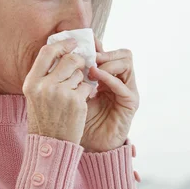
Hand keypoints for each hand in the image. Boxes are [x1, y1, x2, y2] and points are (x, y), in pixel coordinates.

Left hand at [79, 36, 139, 152]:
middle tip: (88, 56)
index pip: (108, 52)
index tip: (81, 44)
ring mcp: (127, 90)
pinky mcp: (130, 102)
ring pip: (127, 62)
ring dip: (108, 62)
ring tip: (91, 68)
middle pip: (123, 53)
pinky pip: (123, 85)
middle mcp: (120, 81)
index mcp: (107, 76)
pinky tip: (95, 77)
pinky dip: (109, 78)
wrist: (87, 144)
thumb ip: (71, 74)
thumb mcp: (71, 92)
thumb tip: (59, 52)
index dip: (97, 45)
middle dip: (104, 52)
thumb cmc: (76, 119)